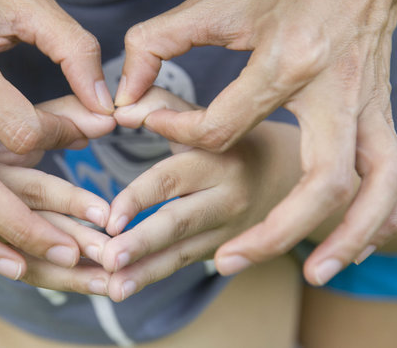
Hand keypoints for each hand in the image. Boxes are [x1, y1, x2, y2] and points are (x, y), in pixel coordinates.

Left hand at [100, 88, 298, 300]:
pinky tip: (127, 288)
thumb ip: (160, 107)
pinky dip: (155, 277)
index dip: (140, 198)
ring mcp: (230, 230)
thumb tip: (120, 109)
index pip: (173, 179)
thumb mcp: (204, 116)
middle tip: (109, 260)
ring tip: (114, 289)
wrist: (288, 173)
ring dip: (146, 273)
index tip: (110, 219)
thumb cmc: (230, 138)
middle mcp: (228, 197)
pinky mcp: (225, 250)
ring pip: (183, 253)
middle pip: (180, 223)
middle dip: (143, 244)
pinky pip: (186, 264)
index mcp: (218, 158)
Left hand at [115, 0, 396, 284]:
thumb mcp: (220, 1)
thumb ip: (160, 41)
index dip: (180, 133)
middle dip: (277, 232)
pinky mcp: (385, 114)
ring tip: (316, 271)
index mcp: (291, 62)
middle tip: (228, 261)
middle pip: (322, 182)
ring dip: (348, 237)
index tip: (156, 125)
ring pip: (378, 189)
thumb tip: (125, 93)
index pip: (224, 128)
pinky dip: (382, 218)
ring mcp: (370, 107)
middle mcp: (339, 92)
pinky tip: (355, 242)